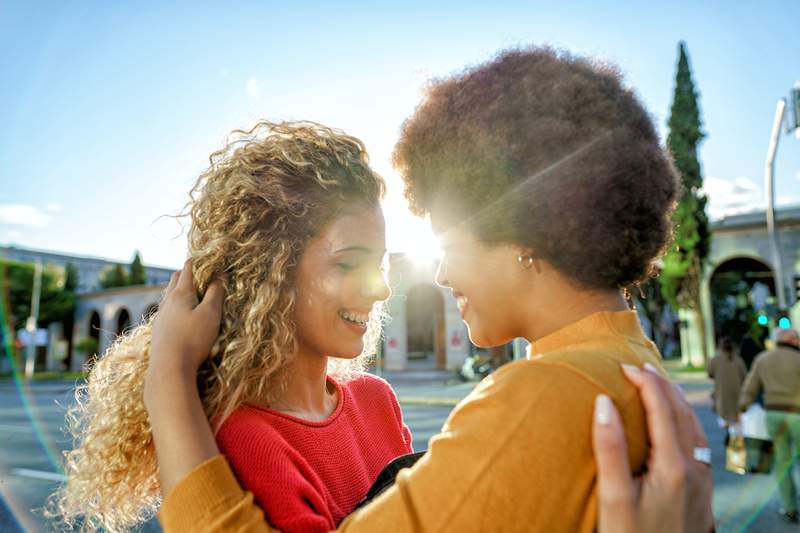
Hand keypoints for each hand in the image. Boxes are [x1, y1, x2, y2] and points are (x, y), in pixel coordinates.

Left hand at [148, 258, 224, 378]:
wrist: (169, 368)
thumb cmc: (193, 339)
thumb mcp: (211, 314)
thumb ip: (216, 293)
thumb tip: (220, 274)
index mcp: (180, 293)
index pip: (188, 268)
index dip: (199, 261)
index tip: (209, 258)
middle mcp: (167, 301)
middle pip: (176, 280)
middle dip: (188, 273)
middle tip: (201, 273)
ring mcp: (160, 316)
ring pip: (169, 295)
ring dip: (180, 290)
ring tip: (192, 292)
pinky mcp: (158, 331)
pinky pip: (167, 310)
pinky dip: (176, 305)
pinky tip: (180, 315)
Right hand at [592, 364, 713, 532]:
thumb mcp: (614, 497)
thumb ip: (609, 448)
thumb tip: (603, 402)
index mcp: (674, 466)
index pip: (662, 408)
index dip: (644, 382)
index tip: (622, 366)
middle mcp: (695, 470)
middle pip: (683, 413)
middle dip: (662, 384)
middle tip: (639, 367)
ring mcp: (701, 483)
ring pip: (694, 428)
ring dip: (676, 401)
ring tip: (656, 386)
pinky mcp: (701, 494)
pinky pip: (697, 444)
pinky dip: (683, 422)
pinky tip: (671, 427)